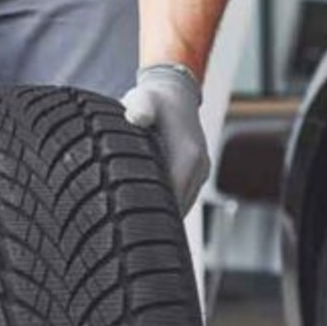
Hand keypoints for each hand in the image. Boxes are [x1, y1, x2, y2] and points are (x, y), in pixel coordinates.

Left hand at [121, 65, 210, 213]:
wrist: (175, 92)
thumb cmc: (154, 99)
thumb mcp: (144, 99)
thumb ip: (140, 108)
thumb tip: (137, 117)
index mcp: (188, 156)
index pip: (172, 198)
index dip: (150, 212)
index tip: (128, 224)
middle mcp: (199, 167)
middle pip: (178, 207)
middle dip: (154, 219)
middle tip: (126, 233)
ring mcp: (200, 171)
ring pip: (181, 204)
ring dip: (162, 213)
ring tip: (132, 225)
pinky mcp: (196, 173)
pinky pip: (182, 196)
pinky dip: (167, 204)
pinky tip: (144, 208)